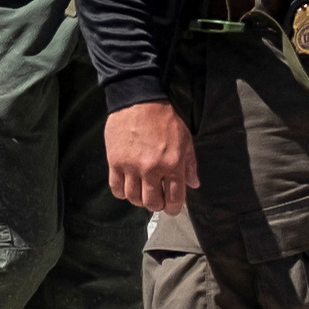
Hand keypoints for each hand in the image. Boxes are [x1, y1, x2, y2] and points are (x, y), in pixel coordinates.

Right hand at [103, 98, 198, 213]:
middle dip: (156, 205)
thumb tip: (194, 184)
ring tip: (142, 192)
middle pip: (152, 203)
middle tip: (157, 200)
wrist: (139, 100)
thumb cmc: (165, 119)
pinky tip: (127, 186)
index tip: (171, 208)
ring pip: (133, 198)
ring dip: (139, 200)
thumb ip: (189, 164)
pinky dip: (122, 192)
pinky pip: (116, 188)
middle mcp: (152, 169)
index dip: (173, 208)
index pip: (174, 198)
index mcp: (172, 164)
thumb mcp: (185, 140)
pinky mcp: (115, 162)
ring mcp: (131, 166)